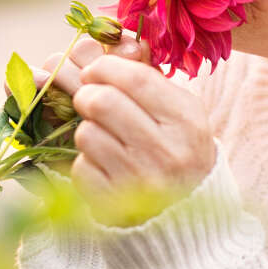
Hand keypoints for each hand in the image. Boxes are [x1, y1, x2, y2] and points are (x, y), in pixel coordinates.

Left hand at [35, 37, 215, 221]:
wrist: (185, 219)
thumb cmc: (177, 150)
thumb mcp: (180, 113)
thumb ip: (147, 80)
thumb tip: (99, 49)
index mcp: (187, 121)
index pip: (135, 79)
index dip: (105, 67)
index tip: (95, 70)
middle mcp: (167, 151)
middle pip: (102, 101)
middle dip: (87, 95)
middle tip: (89, 100)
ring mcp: (139, 181)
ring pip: (86, 133)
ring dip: (87, 131)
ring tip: (103, 138)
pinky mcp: (114, 204)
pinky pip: (80, 167)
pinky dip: (85, 163)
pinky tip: (104, 167)